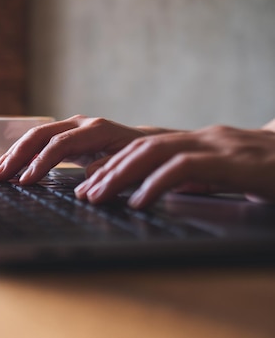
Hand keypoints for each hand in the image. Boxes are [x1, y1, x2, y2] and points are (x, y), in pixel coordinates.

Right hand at [0, 115, 156, 182]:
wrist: (146, 146)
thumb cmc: (141, 158)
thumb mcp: (132, 165)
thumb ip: (109, 168)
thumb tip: (87, 177)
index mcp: (95, 130)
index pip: (59, 144)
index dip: (40, 163)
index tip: (25, 181)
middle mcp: (79, 124)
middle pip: (39, 136)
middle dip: (16, 156)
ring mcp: (70, 128)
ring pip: (34, 137)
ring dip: (12, 155)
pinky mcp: (64, 137)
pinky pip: (38, 144)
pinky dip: (21, 156)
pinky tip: (7, 168)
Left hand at [75, 125, 274, 207]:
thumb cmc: (272, 172)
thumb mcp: (228, 175)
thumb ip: (195, 179)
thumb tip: (157, 195)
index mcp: (197, 142)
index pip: (143, 147)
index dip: (113, 164)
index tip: (89, 183)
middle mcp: (202, 139)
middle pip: (139, 147)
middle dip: (106, 169)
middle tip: (84, 192)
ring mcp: (217, 146)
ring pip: (154, 152)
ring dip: (120, 175)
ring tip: (98, 197)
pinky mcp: (233, 161)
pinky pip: (185, 167)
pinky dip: (156, 183)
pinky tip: (139, 201)